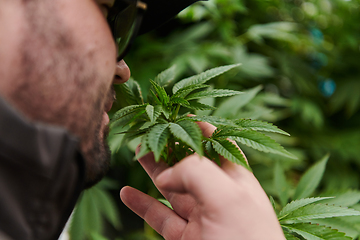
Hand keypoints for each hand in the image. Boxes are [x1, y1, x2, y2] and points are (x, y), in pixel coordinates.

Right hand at [120, 122, 284, 239]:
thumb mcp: (227, 198)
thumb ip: (196, 173)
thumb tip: (167, 173)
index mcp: (235, 180)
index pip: (218, 146)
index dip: (201, 129)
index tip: (180, 115)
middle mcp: (217, 196)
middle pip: (189, 163)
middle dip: (169, 146)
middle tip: (148, 131)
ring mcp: (199, 217)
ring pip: (170, 187)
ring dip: (151, 170)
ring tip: (135, 152)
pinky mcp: (183, 237)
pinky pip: (158, 215)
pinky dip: (141, 204)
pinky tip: (126, 192)